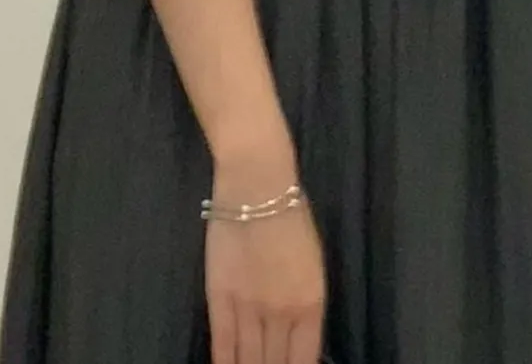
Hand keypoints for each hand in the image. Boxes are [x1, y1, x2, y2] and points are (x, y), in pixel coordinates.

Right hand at [205, 157, 326, 363]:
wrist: (257, 185)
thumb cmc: (291, 214)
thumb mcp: (311, 262)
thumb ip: (304, 300)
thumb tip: (296, 331)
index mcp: (311, 303)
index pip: (304, 359)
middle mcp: (282, 313)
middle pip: (275, 363)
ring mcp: (249, 307)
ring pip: (249, 359)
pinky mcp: (220, 298)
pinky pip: (223, 343)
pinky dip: (224, 363)